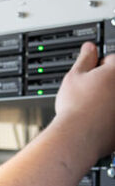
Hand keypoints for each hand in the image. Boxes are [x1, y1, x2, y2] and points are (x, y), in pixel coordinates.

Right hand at [53, 42, 114, 162]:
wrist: (78, 137)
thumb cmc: (76, 108)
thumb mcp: (74, 76)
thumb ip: (85, 58)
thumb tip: (89, 48)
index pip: (112, 59)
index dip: (98, 65)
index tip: (91, 72)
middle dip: (106, 82)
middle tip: (90, 90)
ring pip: (114, 99)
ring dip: (109, 99)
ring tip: (92, 106)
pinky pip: (114, 115)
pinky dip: (110, 115)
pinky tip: (98, 118)